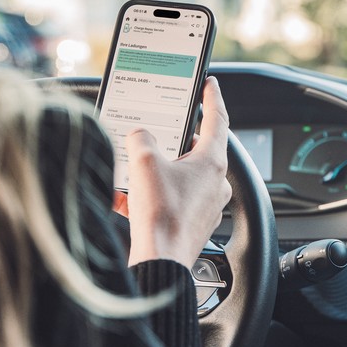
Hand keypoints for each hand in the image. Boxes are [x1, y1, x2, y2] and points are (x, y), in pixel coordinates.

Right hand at [114, 77, 231, 267]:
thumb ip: (141, 138)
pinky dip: (151, 198)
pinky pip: (172, 201)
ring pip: (181, 177)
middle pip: (196, 150)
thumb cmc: (161, 217)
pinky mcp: (193, 223)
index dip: (212, 98)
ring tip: (133, 176)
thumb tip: (139, 137)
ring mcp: (206, 205)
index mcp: (212, 162)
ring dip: (158, 174)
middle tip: (155, 137)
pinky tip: (127, 201)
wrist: (160, 262)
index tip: (210, 85)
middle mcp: (215, 183)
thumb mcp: (143, 162)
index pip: (218, 119)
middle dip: (173, 144)